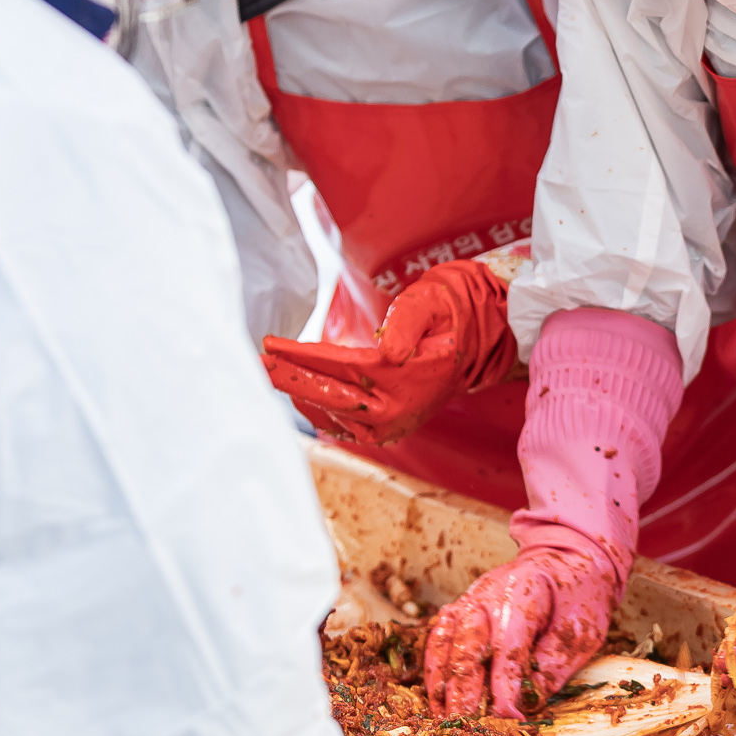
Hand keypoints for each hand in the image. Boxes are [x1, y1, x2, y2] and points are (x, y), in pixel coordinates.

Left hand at [263, 259, 516, 448]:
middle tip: (256, 364)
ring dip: (299, 392)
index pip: (340, 365)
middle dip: (288, 377)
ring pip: (330, 410)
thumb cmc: (450, 317)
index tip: (270, 346)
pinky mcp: (385, 431)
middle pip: (327, 392)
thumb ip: (407, 322)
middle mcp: (395, 409)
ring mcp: (390, 426)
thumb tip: (386, 350)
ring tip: (272, 373)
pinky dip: (317, 408)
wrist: (478, 347)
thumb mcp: (431, 304)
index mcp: (404, 376)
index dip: (301, 356)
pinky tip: (300, 392)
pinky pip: (340, 424)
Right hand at [422, 534, 615, 716]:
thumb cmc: (577, 596)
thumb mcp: (580, 631)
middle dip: (465, 691)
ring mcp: (468, 600)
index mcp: (524, 593)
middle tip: (466, 726)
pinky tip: (437, 699)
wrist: (566, 559)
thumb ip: (552, 666)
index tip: (508, 719)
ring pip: (444, 643)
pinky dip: (434, 670)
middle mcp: (487, 594)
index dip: (506, 687)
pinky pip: (438, 640)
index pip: (508, 647)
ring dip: (442, 683)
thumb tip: (525, 705)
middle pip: (468, 646)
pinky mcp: (459, 610)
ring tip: (444, 719)